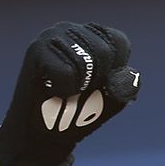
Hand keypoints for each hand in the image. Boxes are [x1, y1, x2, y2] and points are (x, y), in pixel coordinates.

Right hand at [0, 22, 141, 161]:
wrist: (42, 137)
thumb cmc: (78, 113)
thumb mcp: (111, 100)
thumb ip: (125, 86)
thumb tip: (128, 74)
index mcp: (92, 34)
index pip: (119, 42)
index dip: (113, 72)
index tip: (95, 85)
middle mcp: (71, 29)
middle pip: (105, 52)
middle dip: (96, 81)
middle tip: (77, 91)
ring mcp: (51, 36)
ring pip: (86, 62)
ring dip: (79, 87)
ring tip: (63, 90)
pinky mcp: (36, 50)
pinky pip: (66, 72)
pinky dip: (64, 90)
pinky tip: (51, 90)